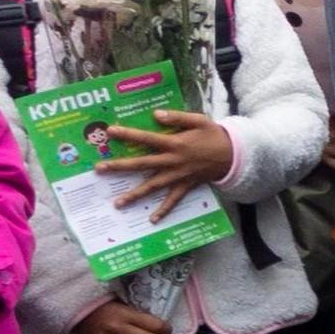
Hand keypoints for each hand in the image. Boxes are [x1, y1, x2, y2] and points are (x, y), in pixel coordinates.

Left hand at [96, 110, 241, 213]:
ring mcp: (179, 176)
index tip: (110, 132)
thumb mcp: (199, 120)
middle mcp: (173, 161)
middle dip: (120, 167)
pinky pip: (174, 200)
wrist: (235, 155)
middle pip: (142, 164)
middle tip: (100, 169)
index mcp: (175, 143)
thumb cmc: (215, 135)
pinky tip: (152, 219)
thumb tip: (155, 115)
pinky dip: (164, 210)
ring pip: (153, 186)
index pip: (147, 138)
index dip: (129, 134)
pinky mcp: (186, 185)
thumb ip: (177, 117)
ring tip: (117, 203)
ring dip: (135, 195)